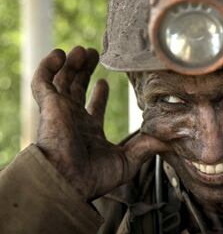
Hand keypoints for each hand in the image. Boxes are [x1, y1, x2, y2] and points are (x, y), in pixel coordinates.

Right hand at [32, 47, 169, 200]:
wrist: (70, 182)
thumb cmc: (96, 178)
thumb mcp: (128, 161)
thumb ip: (147, 147)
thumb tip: (170, 140)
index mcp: (90, 131)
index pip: (93, 108)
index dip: (98, 94)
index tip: (104, 82)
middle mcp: (74, 119)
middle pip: (77, 88)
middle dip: (84, 71)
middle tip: (94, 55)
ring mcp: (61, 112)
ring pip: (62, 80)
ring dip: (72, 64)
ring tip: (83, 50)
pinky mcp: (49, 106)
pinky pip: (42, 81)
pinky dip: (48, 66)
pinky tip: (61, 54)